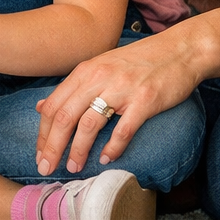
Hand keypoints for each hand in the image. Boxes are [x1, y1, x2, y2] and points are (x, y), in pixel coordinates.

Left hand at [35, 28, 202, 174]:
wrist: (179, 50)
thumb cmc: (138, 62)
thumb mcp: (99, 67)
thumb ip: (72, 88)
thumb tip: (40, 107)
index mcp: (85, 72)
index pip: (53, 106)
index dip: (42, 134)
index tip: (39, 155)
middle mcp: (99, 78)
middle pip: (65, 117)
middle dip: (52, 147)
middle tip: (46, 168)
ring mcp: (121, 89)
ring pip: (89, 124)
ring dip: (78, 150)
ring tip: (74, 167)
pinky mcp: (145, 100)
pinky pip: (123, 129)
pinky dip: (112, 147)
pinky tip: (105, 159)